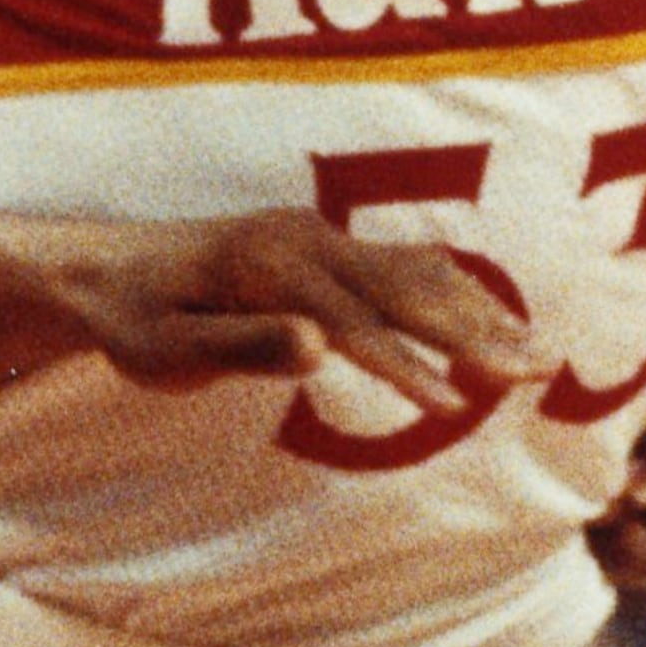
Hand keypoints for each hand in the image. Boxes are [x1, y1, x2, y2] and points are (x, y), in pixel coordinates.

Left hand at [41, 207, 545, 403]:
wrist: (109, 273)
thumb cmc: (133, 322)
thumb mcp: (163, 352)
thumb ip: (239, 348)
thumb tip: (315, 348)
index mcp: (270, 266)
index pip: (355, 324)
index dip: (407, 365)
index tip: (451, 408)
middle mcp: (306, 241)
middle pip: (406, 287)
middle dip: (475, 331)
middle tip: (535, 370)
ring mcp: (321, 238)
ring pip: (417, 272)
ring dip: (480, 312)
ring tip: (536, 353)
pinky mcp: (328, 248)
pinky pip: (405, 267)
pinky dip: (455, 294)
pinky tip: (490, 323)